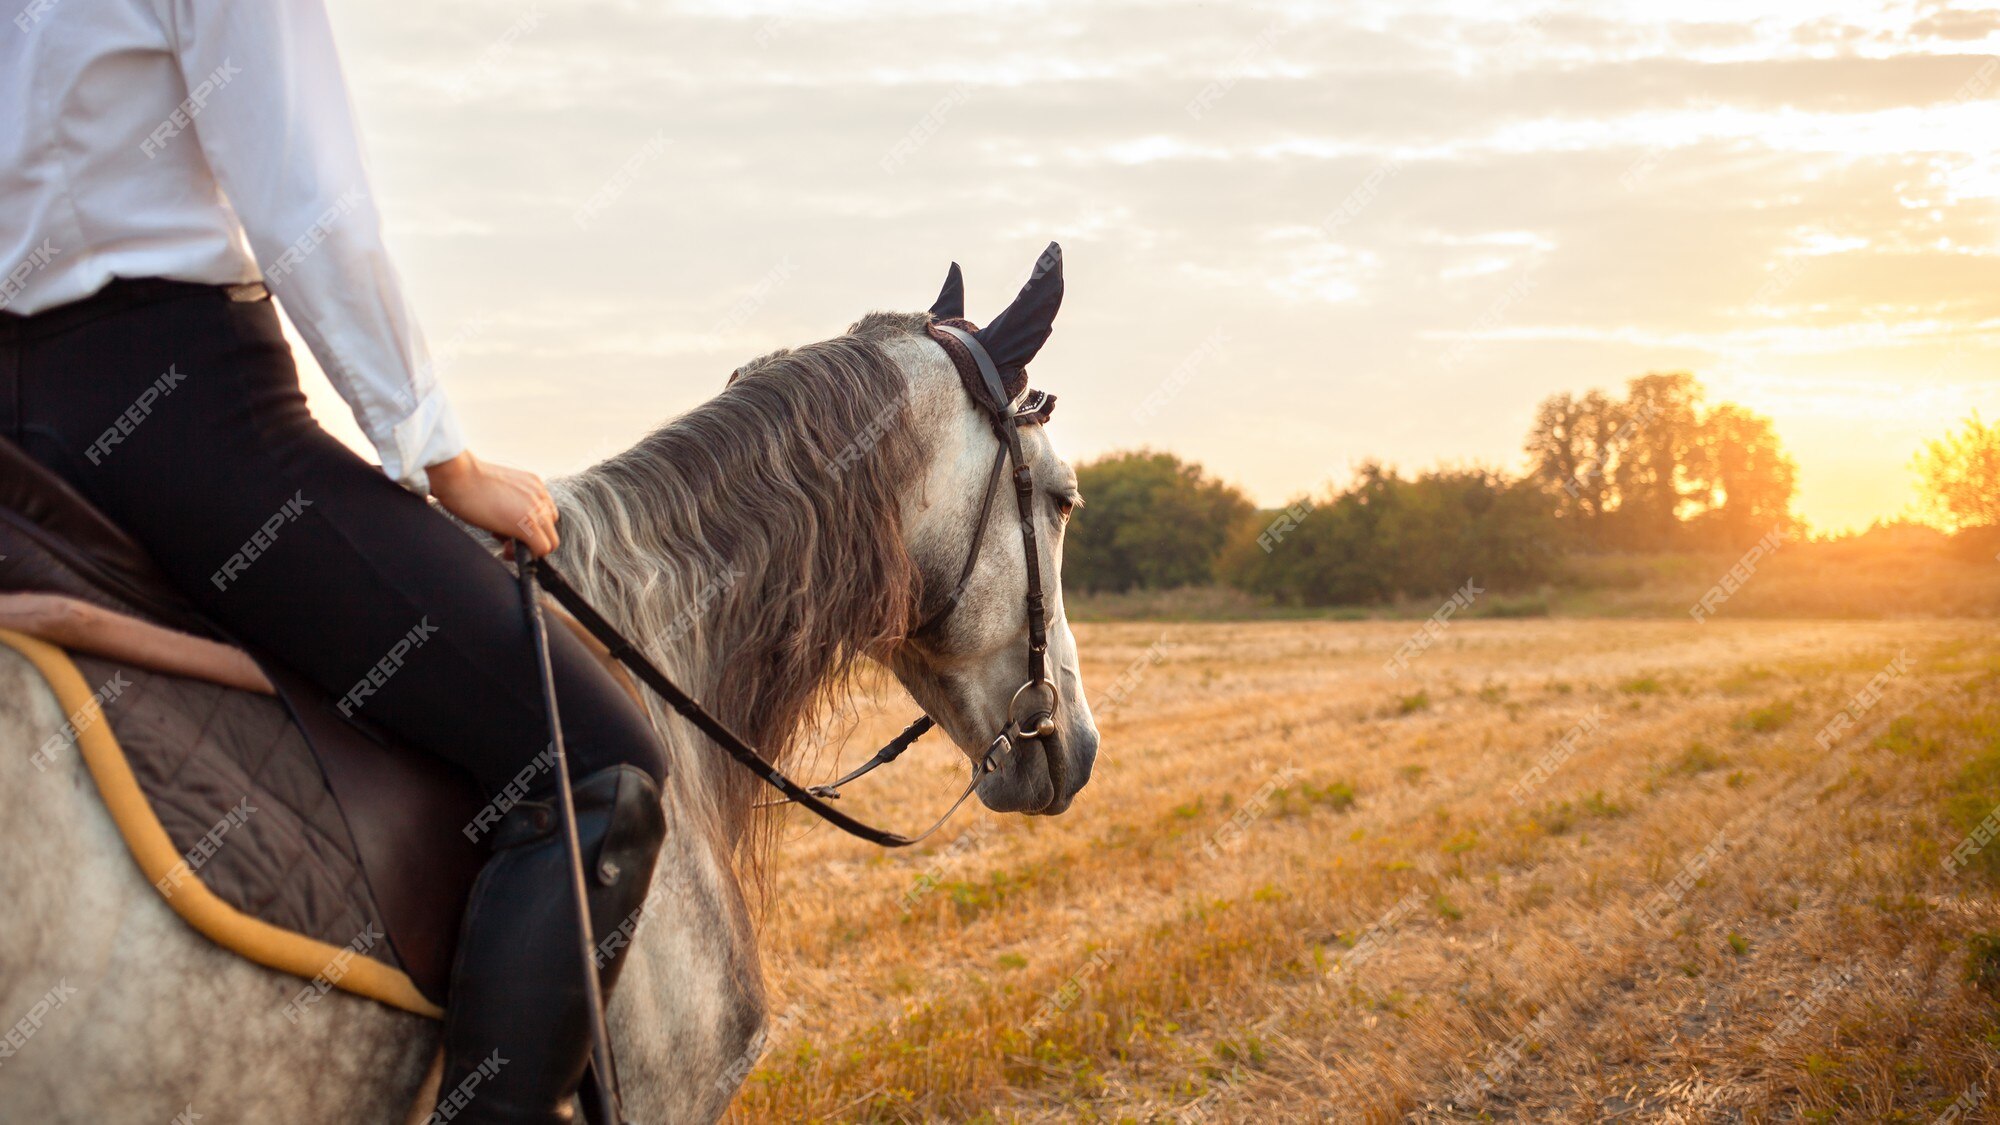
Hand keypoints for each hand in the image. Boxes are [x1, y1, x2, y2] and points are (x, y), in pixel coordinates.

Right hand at [428, 450, 559, 557]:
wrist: (457, 475)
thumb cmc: (466, 480)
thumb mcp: (498, 489)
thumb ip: (510, 503)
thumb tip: (508, 527)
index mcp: (534, 485)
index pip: (546, 514)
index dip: (531, 527)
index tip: (509, 529)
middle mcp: (540, 496)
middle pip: (550, 529)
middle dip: (531, 539)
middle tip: (505, 541)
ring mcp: (536, 509)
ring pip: (550, 542)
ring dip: (530, 548)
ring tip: (504, 544)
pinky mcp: (527, 523)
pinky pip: (542, 549)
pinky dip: (528, 556)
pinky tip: (506, 552)